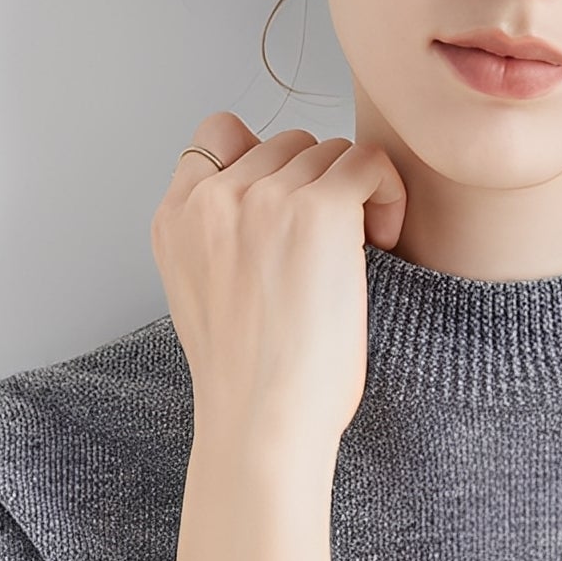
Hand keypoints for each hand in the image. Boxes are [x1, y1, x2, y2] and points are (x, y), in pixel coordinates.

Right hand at [150, 115, 406, 465]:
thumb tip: (271, 205)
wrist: (263, 424)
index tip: (290, 224)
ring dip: (354, 193)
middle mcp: (212, 198)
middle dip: (316, 186)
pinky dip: (386, 191)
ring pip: (327, 152)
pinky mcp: (318, 210)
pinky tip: (384, 239)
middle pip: (284, 144)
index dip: (267, 167)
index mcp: (175, 218)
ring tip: (359, 252)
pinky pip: (368, 161)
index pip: (219, 136)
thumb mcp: (206, 296)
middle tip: (334, 248)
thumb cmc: (251, 383)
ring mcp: (263, 198)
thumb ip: (220, 238)